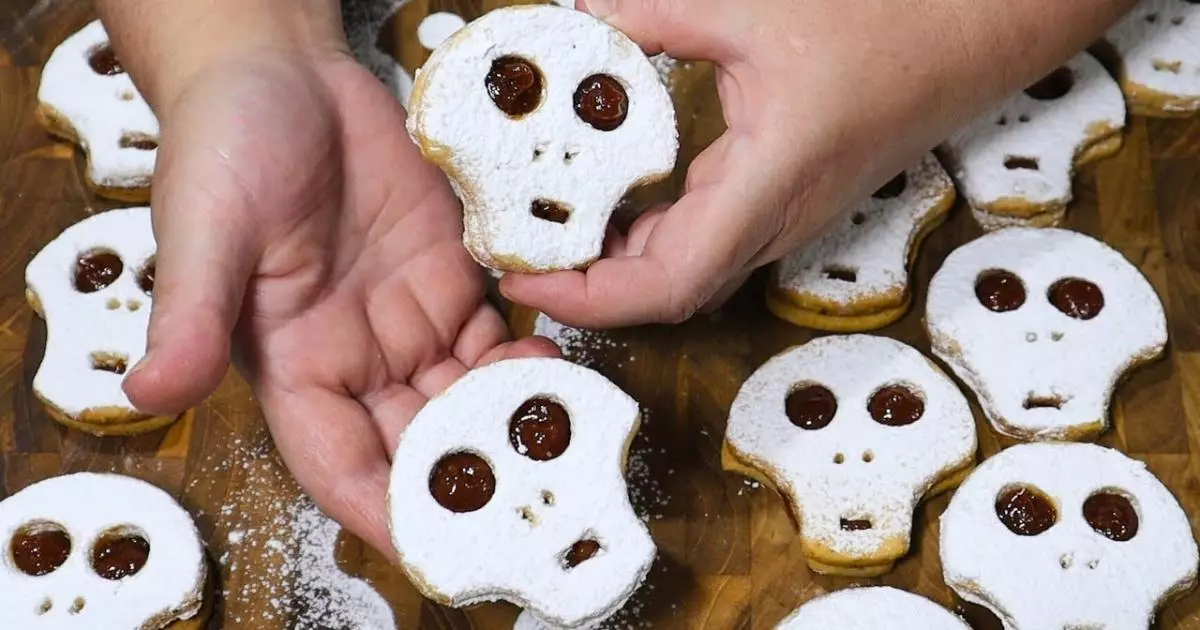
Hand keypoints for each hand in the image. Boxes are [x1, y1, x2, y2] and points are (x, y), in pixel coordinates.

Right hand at [121, 46, 555, 554]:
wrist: (283, 71)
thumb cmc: (225, 142)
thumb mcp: (203, 227)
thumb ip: (192, 314)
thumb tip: (150, 394)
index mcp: (293, 364)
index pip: (340, 463)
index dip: (385, 509)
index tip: (438, 545)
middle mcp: (354, 356)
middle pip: (417, 443)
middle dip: (466, 477)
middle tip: (527, 501)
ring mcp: (406, 319)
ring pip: (465, 397)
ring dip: (507, 422)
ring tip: (556, 436)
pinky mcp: (448, 276)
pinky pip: (492, 338)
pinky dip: (524, 360)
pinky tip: (557, 368)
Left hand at [500, 0, 1137, 326]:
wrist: (983, 27)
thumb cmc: (893, 20)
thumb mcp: (755, 7)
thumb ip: (656, 14)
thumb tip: (579, 15)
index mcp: (766, 186)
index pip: (661, 284)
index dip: (585, 295)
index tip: (521, 276)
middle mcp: (775, 222)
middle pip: (664, 290)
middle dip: (586, 283)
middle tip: (517, 247)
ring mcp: (786, 218)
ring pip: (686, 272)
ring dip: (617, 261)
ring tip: (550, 225)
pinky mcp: (790, 200)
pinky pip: (708, 240)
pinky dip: (651, 233)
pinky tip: (615, 197)